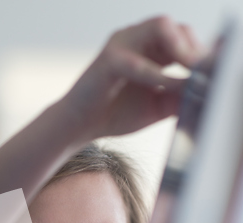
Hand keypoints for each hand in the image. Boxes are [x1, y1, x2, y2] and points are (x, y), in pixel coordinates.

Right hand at [62, 16, 204, 139]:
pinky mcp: (107, 60)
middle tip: (204, 71)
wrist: (81, 126)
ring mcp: (121, 45)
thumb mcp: (157, 107)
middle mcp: (136, 40)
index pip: (182, 37)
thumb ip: (179, 98)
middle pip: (174, 25)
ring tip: (192, 71)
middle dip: (193, 47)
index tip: (212, 73)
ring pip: (159, 26)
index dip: (200, 52)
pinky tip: (172, 86)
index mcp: (149, 49)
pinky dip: (158, 74)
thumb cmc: (114, 113)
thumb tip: (205, 94)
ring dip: (181, 48)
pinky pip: (138, 61)